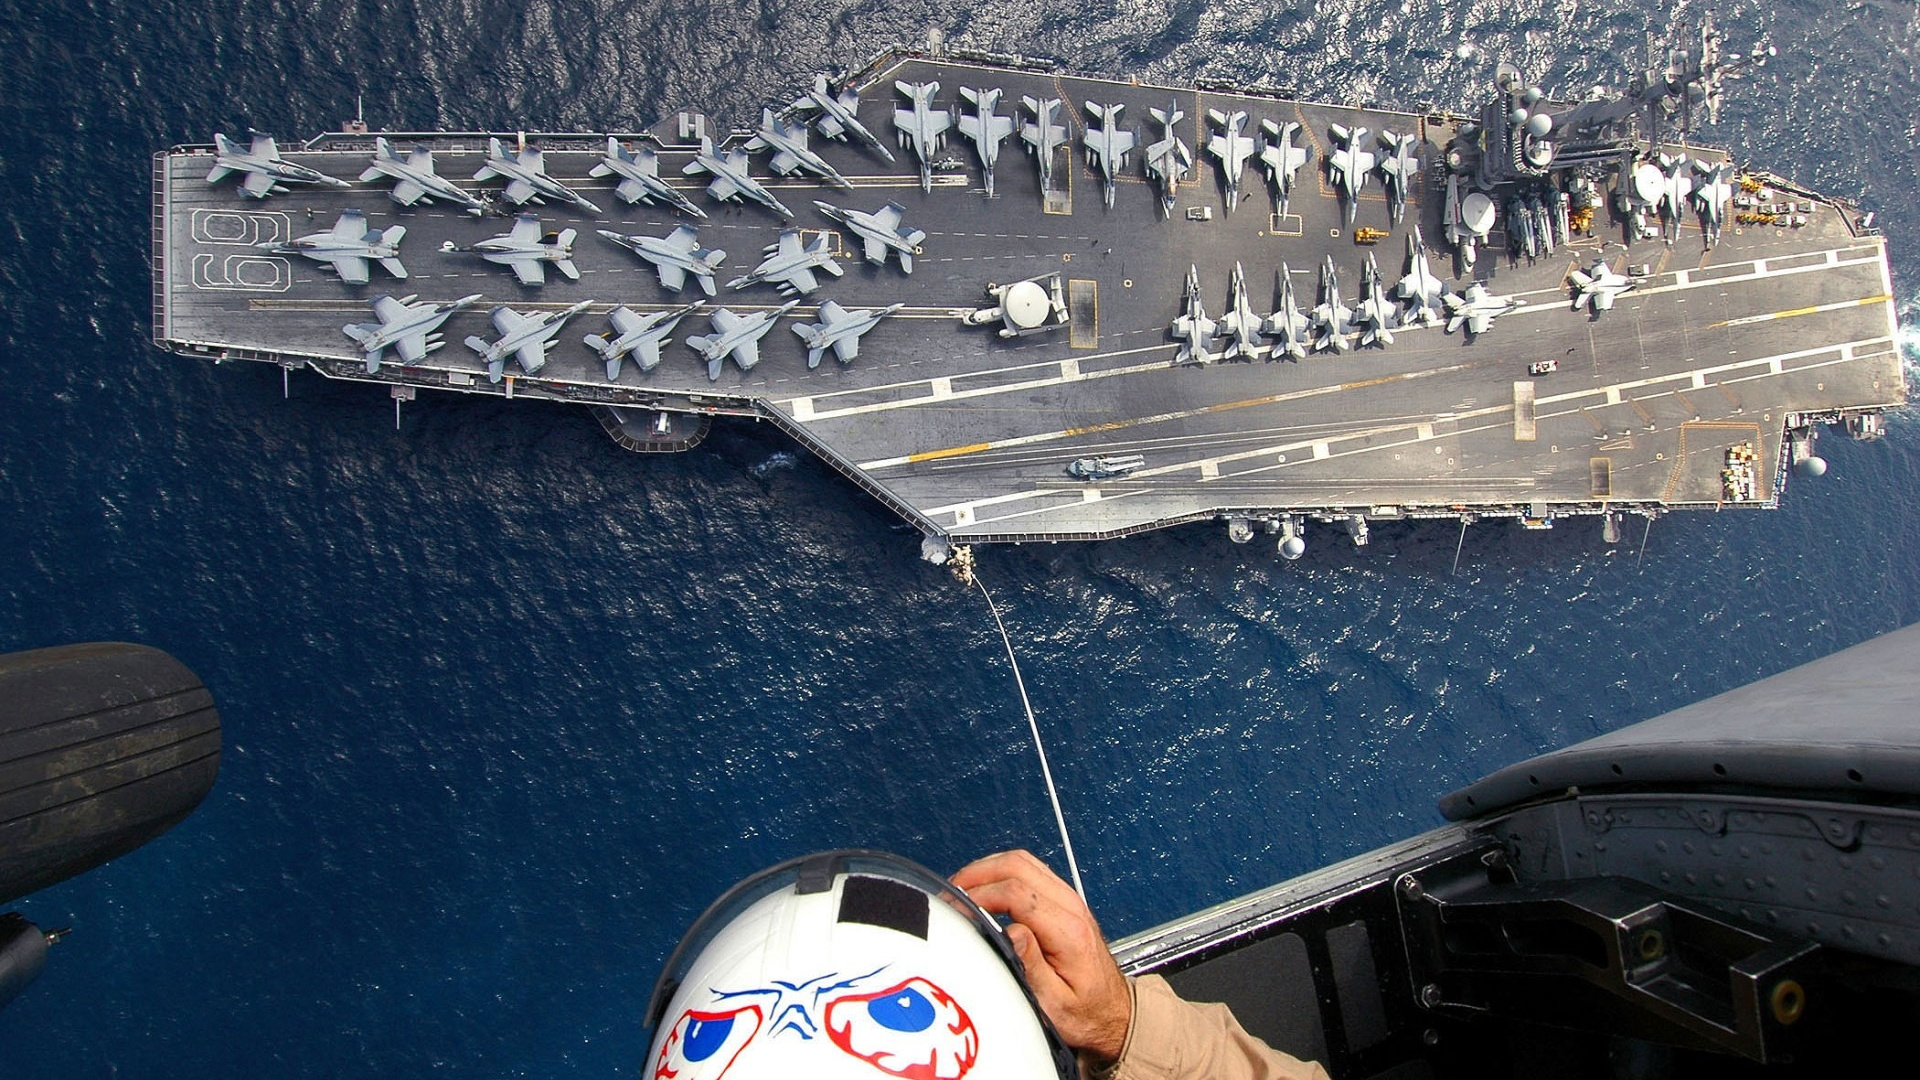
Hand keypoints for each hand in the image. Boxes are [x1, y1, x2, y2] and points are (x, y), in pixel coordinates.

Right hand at [951, 850, 1130, 1063]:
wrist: (1113, 1011)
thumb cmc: (1085, 1012)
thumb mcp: (1055, 1004)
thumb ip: (1032, 966)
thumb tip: (1010, 932)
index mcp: (1069, 931)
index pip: (1017, 892)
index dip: (981, 894)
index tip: (958, 908)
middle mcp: (1072, 907)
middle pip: (1018, 864)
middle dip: (978, 873)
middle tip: (952, 892)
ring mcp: (1070, 899)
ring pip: (1023, 861)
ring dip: (988, 869)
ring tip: (962, 888)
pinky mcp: (1064, 899)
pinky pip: (1030, 869)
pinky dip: (1001, 872)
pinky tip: (985, 888)